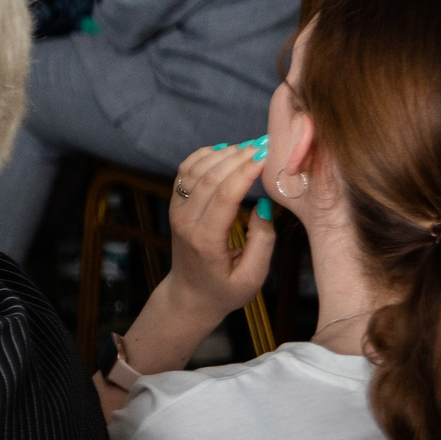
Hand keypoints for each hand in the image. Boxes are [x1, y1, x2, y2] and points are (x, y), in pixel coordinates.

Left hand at [160, 139, 275, 321]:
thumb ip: (262, 243)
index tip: (265, 157)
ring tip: (248, 145)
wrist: (190, 295)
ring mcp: (177, 212)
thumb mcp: (252, 277)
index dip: (244, 172)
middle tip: (262, 144)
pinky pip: (184, 173)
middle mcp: (185, 221)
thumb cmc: (225, 290)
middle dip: (237, 157)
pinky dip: (202, 156)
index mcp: (206, 240)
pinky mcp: (175, 206)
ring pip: (195, 171)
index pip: (224, 196)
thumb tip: (262, 205)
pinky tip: (222, 149)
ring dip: (221, 154)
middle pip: (210, 178)